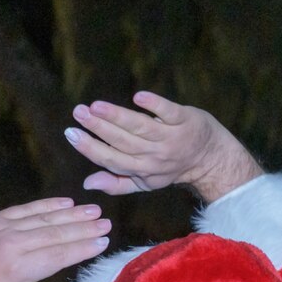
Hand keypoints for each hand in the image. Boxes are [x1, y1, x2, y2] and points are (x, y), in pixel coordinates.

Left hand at [0, 199, 110, 281]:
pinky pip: (27, 209)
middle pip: (56, 235)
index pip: (56, 256)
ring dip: (72, 214)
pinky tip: (67, 203)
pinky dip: (48, 205)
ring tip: (95, 212)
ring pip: (44, 219)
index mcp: (16, 269)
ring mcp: (4, 229)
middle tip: (107, 225)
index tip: (102, 243)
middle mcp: (12, 244)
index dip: (81, 249)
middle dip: (84, 229)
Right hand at [64, 92, 260, 202]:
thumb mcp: (144, 183)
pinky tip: (138, 97)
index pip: (110, 159)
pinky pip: (168, 112)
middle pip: (121, 141)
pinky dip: (154, 105)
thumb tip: (86, 183)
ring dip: (117, 116)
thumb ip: (115, 184)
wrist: (211, 159)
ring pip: (139, 127)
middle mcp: (154, 156)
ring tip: (95, 105)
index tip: (70, 133)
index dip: (89, 147)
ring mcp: (170, 137)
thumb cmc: (172, 170)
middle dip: (97, 127)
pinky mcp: (185, 120)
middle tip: (78, 112)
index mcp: (141, 170)